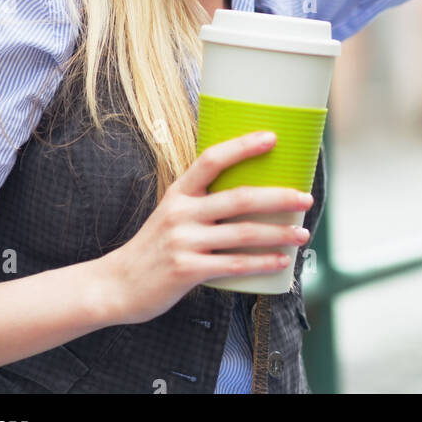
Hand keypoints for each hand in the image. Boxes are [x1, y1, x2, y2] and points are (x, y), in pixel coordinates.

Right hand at [95, 131, 313, 325]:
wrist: (116, 284)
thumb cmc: (153, 247)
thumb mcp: (171, 213)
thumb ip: (201, 202)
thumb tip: (249, 194)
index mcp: (179, 192)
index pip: (212, 159)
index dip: (242, 146)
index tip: (272, 138)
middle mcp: (181, 212)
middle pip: (239, 198)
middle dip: (278, 197)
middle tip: (305, 198)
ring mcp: (183, 241)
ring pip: (243, 234)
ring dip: (279, 233)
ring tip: (302, 233)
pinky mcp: (187, 270)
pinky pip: (234, 265)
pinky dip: (262, 263)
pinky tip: (281, 261)